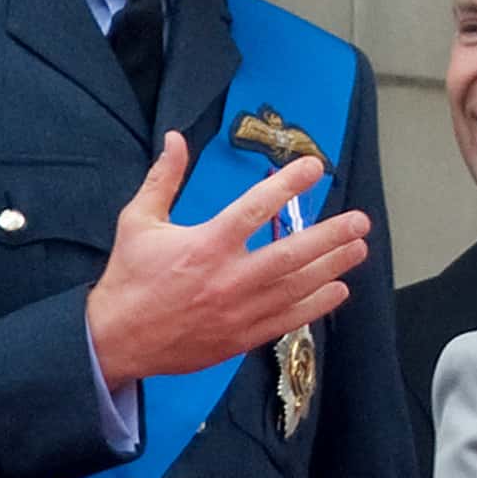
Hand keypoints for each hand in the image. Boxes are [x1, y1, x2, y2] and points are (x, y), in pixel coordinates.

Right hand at [86, 135, 369, 387]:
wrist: (117, 339)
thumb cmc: (129, 276)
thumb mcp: (138, 221)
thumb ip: (163, 178)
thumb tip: (177, 137)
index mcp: (205, 244)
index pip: (256, 208)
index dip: (289, 185)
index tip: (315, 168)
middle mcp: (229, 278)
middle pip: (292, 253)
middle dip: (331, 235)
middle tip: (360, 220)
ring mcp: (240, 310)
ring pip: (298, 287)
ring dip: (333, 266)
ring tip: (359, 248)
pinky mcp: (243, 336)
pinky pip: (290, 319)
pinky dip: (318, 305)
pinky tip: (339, 289)